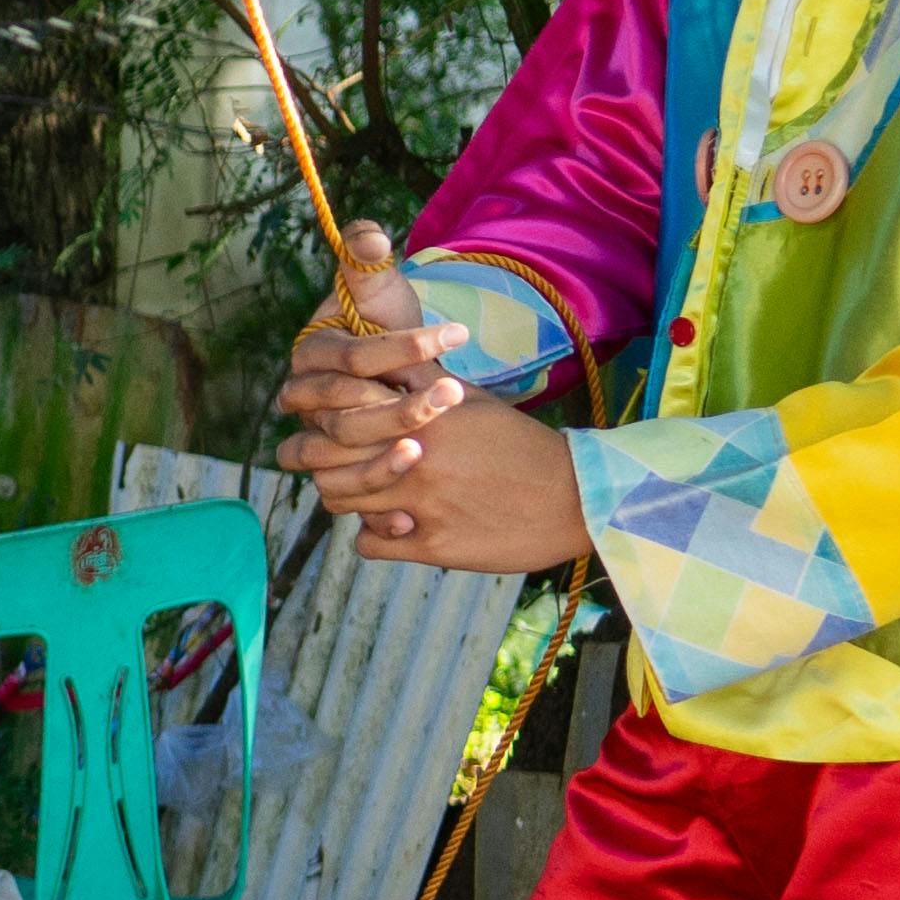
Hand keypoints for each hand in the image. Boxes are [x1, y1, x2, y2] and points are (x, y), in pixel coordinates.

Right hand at [272, 221, 477, 502]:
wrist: (397, 375)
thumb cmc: (388, 327)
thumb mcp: (383, 293)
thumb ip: (368, 263)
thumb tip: (366, 234)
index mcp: (310, 358)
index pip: (353, 357)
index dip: (404, 347)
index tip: (457, 334)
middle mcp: (304, 405)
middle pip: (343, 414)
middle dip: (401, 406)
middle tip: (455, 392)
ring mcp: (317, 446)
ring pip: (335, 464)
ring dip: (382, 460)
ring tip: (430, 447)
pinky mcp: (338, 480)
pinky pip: (342, 504)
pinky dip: (372, 514)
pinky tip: (411, 517)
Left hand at [308, 387, 591, 570]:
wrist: (576, 496)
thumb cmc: (522, 444)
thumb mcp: (472, 402)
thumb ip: (421, 380)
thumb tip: (379, 354)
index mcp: (421, 418)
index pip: (340, 413)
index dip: (327, 418)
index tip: (334, 422)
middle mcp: (414, 459)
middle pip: (326, 459)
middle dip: (323, 459)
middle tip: (338, 461)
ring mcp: (420, 505)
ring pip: (339, 501)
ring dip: (347, 497)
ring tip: (367, 493)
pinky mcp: (432, 545)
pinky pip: (367, 543)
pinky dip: (372, 536)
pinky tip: (392, 526)